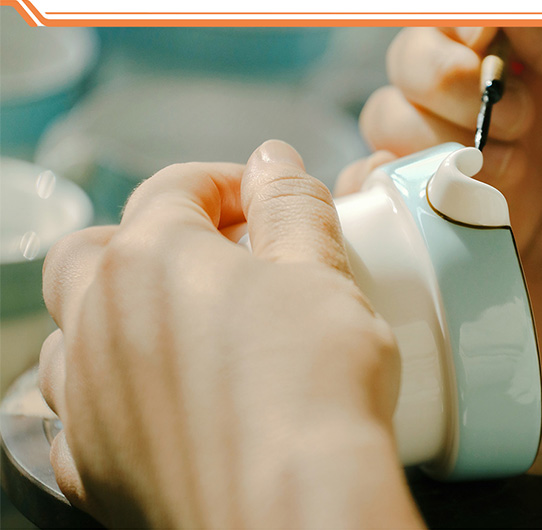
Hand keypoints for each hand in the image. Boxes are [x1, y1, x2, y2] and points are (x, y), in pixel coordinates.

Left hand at [39, 140, 423, 528]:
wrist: (294, 511)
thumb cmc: (313, 388)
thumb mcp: (322, 273)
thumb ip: (292, 205)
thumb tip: (273, 161)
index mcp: (153, 259)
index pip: (177, 188)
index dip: (228, 183)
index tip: (265, 201)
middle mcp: (100, 320)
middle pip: (98, 250)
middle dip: (150, 238)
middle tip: (214, 258)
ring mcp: (88, 398)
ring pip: (73, 330)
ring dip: (117, 313)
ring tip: (182, 328)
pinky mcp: (94, 466)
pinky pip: (78, 414)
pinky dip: (110, 393)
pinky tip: (157, 402)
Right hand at [349, 28, 541, 522]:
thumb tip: (501, 7)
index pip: (467, 33)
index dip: (455, 34)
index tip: (478, 50)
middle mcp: (500, 135)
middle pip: (413, 77)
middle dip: (440, 86)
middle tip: (512, 126)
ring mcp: (469, 194)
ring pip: (387, 133)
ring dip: (417, 140)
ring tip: (492, 182)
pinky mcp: (448, 252)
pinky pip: (379, 208)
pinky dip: (374, 195)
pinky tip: (414, 205)